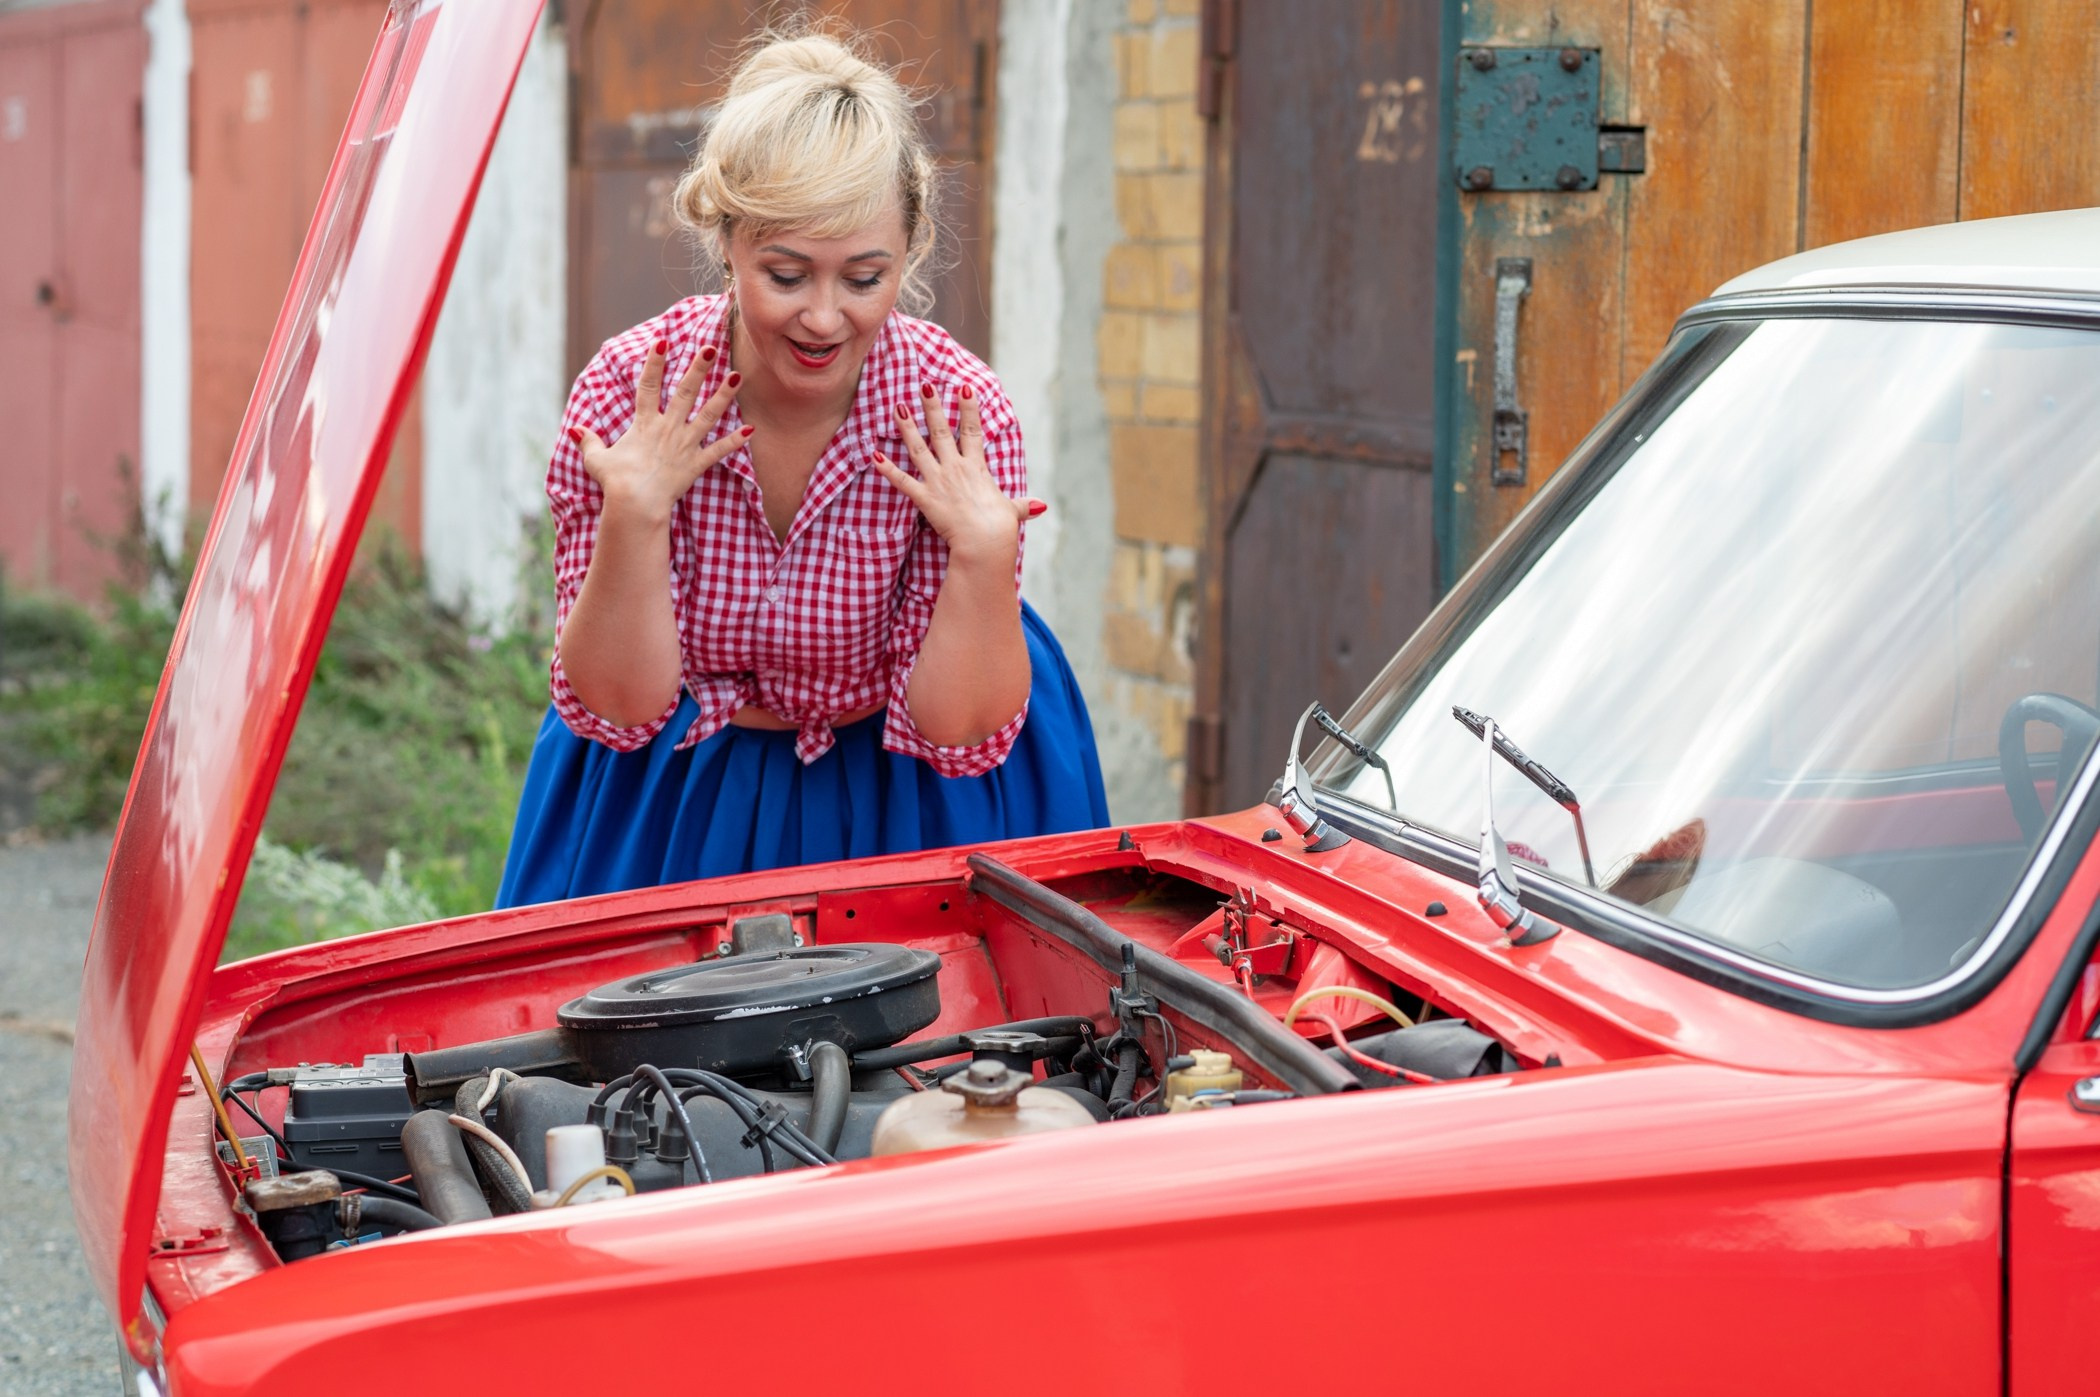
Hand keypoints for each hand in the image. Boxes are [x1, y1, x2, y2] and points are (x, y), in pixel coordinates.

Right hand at [571, 340, 747, 522]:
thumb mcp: (596, 459)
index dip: (654, 363)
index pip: (648, 385)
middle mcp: (667, 429)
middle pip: (685, 393)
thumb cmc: (614, 481)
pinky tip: (751, 429)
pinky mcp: (696, 465)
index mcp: (643, 424)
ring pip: (708, 415)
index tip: (663, 341)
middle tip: (710, 348)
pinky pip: (719, 451)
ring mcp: (684, 445)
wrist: (634, 503)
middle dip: (698, 369)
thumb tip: (576, 430)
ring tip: (738, 377)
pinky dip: (735, 441)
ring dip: (723, 396)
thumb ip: (588, 441)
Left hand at [876, 383, 1045, 566]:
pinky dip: (887, 469)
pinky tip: (874, 455)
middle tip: (924, 385)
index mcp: (977, 467)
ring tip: (897, 406)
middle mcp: (956, 468)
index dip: (969, 409)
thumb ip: (1024, 505)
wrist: (984, 541)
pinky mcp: (924, 498)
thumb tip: (1041, 505)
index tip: (964, 388)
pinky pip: (902, 481)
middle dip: (932, 406)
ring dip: (907, 427)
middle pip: (941, 431)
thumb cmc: (1000, 527)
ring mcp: (938, 481)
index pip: (972, 431)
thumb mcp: (1014, 511)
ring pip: (919, 448)